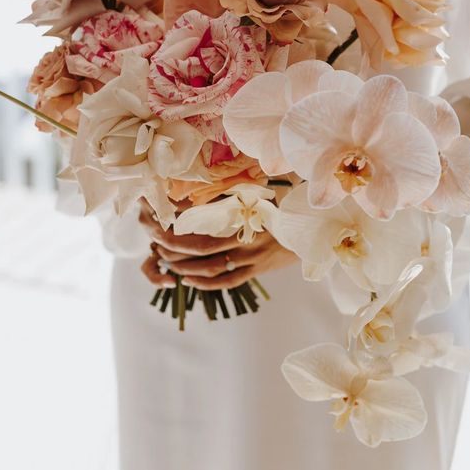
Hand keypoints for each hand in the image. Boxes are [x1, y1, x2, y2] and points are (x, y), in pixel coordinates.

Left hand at [138, 200, 297, 290]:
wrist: (311, 230)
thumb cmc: (281, 207)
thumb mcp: (258, 194)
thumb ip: (233, 193)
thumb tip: (201, 186)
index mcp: (244, 213)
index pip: (205, 220)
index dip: (182, 224)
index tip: (164, 223)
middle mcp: (246, 236)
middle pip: (202, 246)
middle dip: (176, 249)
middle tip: (159, 247)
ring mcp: (251, 256)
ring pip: (212, 266)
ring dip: (186, 267)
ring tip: (169, 264)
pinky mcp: (256, 270)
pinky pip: (227, 281)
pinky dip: (206, 283)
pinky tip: (190, 282)